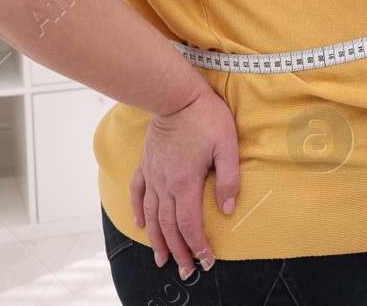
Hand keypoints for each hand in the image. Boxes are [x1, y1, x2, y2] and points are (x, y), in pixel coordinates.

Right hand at [129, 84, 239, 279]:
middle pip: (170, 227)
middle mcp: (165, 184)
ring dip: (158, 240)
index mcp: (185, 183)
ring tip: (162, 260)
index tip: (206, 261)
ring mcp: (153, 175)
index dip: (198, 246)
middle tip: (187, 271)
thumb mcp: (227, 145)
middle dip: (179, 252)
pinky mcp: (147, 164)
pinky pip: (138, 192)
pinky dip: (139, 211)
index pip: (190, 224)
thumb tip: (226, 209)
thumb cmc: (205, 117)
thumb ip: (228, 178)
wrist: (175, 96)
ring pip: (152, 216)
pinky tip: (141, 224)